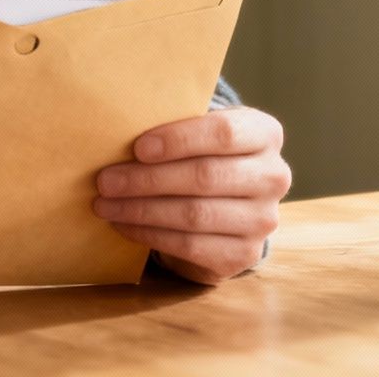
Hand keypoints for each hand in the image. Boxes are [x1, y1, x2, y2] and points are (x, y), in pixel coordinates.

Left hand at [92, 106, 290, 284]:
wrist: (229, 202)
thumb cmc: (202, 154)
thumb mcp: (200, 131)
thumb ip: (175, 124)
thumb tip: (118, 127)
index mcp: (265, 133)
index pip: (223, 132)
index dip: (178, 140)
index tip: (137, 148)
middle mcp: (273, 176)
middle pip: (205, 176)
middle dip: (147, 179)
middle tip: (105, 180)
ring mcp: (262, 219)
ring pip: (195, 215)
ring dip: (141, 210)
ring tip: (105, 204)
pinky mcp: (244, 254)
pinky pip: (190, 246)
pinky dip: (150, 235)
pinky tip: (123, 225)